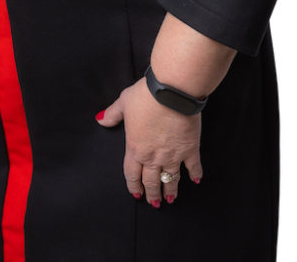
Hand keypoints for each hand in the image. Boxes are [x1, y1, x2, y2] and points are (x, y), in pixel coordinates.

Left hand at [96, 77, 202, 205]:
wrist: (171, 93)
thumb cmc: (146, 96)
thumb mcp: (124, 102)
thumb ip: (113, 114)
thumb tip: (100, 119)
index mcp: (135, 148)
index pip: (132, 174)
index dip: (134, 186)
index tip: (137, 194)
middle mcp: (153, 157)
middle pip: (152, 181)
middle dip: (153, 194)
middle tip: (155, 203)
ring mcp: (173, 155)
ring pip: (171, 179)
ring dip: (170, 190)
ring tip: (171, 199)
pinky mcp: (190, 149)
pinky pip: (193, 167)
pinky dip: (195, 175)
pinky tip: (196, 181)